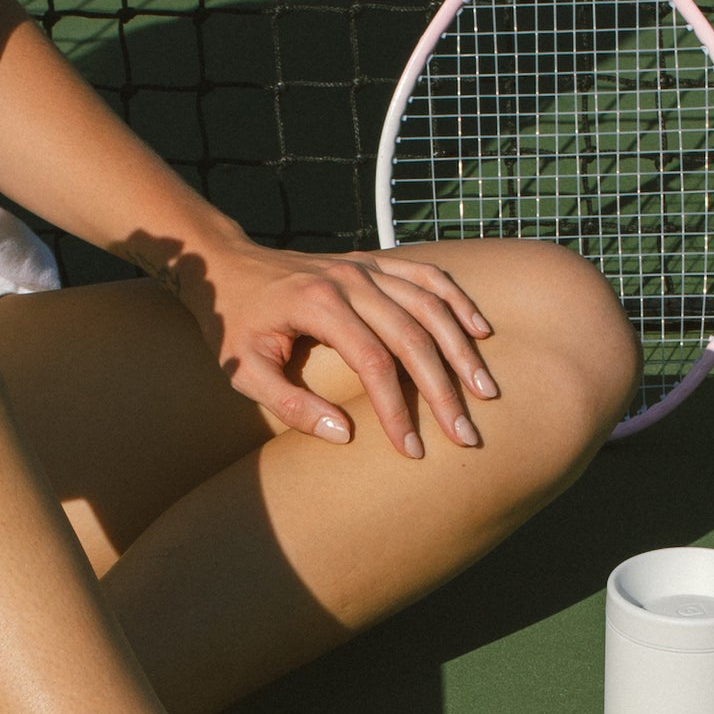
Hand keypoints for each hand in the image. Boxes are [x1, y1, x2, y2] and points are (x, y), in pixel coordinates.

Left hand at [187, 238, 499, 456]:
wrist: (227, 265)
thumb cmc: (234, 325)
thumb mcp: (243, 372)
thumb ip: (291, 405)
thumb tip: (344, 436)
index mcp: (318, 304)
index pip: (373, 362)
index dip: (397, 409)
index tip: (413, 450)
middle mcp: (350, 280)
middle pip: (413, 336)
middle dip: (443, 390)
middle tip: (466, 435)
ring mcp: (366, 267)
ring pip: (430, 306)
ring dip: (462, 350)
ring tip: (486, 391)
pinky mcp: (374, 263)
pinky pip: (429, 277)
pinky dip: (458, 302)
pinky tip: (481, 331)